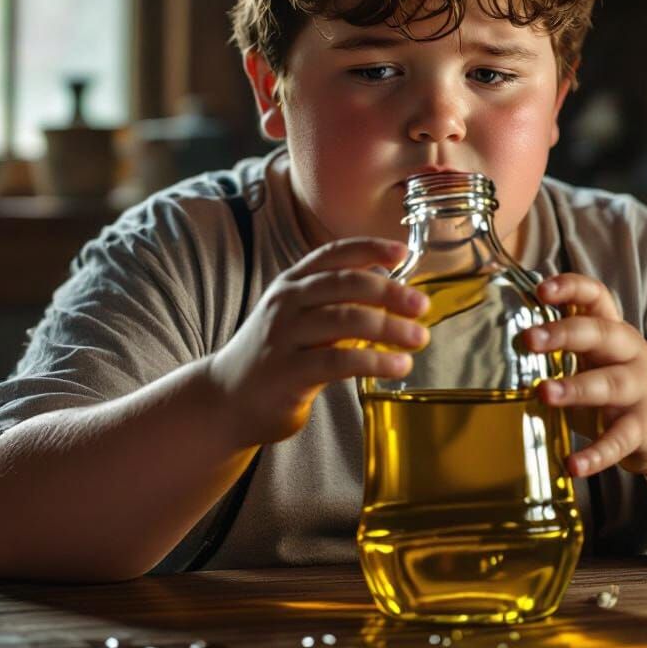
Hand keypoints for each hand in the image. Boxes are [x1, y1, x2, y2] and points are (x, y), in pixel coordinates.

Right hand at [207, 238, 428, 445]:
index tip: (402, 252)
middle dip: (389, 292)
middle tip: (421, 305)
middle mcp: (286, 303)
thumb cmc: (276, 355)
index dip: (370, 248)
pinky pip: (339, 362)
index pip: (334, 254)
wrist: (225, 399)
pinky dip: (375, 362)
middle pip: (345, 284)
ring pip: (346, 320)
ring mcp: (283, 336)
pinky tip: (398, 366)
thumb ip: (336, 303)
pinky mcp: (287, 373)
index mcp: (292, 283)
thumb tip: (394, 293)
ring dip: (390, 327)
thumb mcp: (298, 317)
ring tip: (418, 338)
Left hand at [525, 274, 646, 478]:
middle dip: (564, 333)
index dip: (571, 288)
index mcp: (614, 332)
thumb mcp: (595, 361)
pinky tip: (573, 464)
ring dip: (576, 388)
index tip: (541, 290)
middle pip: (601, 333)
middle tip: (530, 339)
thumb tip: (502, 344)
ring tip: (545, 393)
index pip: (596, 297)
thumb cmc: (620, 390)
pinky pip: (619, 441)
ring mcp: (640, 391)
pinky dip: (596, 454)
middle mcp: (630, 355)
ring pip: (610, 384)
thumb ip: (561, 350)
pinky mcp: (643, 429)